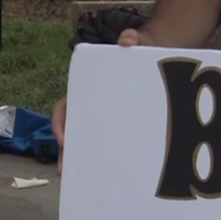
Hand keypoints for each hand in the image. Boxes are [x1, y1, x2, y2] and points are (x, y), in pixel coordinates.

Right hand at [55, 28, 147, 174]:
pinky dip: (107, 160)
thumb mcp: (138, 43)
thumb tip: (127, 41)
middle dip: (68, 152)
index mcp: (88, 89)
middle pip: (73, 131)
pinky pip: (109, 146)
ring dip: (83, 161)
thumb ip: (132, 39)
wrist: (159, 57)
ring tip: (83, 180)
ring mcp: (106, 119)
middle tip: (65, 169)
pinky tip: (110, 175)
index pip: (65, 107)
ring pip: (88, 143)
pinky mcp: (122, 128)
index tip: (64, 138)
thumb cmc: (142, 51)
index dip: (61, 123)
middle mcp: (92, 107)